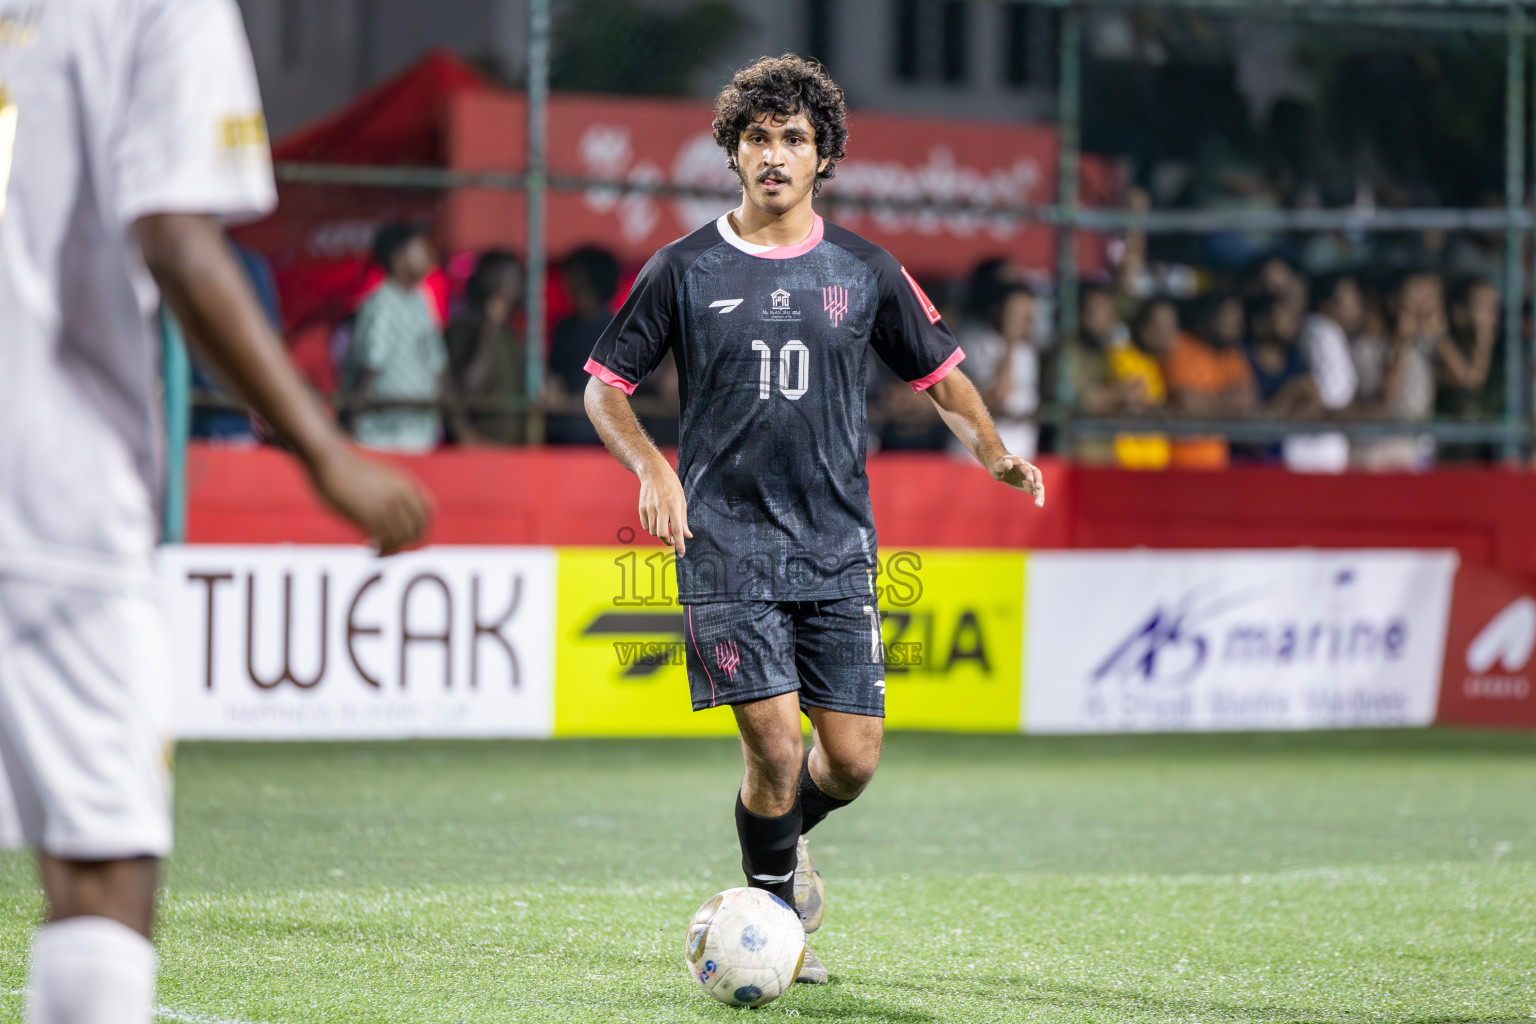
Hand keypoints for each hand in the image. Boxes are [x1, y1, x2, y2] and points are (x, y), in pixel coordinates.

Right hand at [307, 448, 433, 554]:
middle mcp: (400, 495)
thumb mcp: (382, 474)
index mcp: (406, 484)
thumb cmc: (349, 468)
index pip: (428, 511)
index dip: (421, 527)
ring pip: (401, 538)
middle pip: (417, 530)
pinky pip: (384, 541)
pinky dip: (379, 549)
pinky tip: (367, 546)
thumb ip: (395, 490)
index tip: (409, 536)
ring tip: (377, 549)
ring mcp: (385, 505)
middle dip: (406, 543)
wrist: (329, 459)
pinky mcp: (368, 514)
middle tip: (390, 548)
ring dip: (390, 549)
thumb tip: (398, 511)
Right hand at [638, 461, 692, 555]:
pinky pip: (646, 526)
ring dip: (659, 533)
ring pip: (653, 531)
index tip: (682, 554)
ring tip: (664, 524)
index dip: (679, 544)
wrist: (654, 472)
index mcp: (674, 506)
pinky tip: (655, 519)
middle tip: (671, 541)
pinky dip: (651, 527)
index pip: (677, 530)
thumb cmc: (672, 486)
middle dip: (667, 541)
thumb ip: (683, 520)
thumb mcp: (682, 500)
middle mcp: (661, 508)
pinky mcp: (641, 508)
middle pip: (661, 534)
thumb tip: (688, 536)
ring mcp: (649, 508)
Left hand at [988, 452, 1044, 507]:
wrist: (1000, 468)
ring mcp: (1030, 477)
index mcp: (1019, 462)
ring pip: (1038, 484)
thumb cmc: (997, 465)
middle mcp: (1028, 468)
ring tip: (1039, 504)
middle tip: (1038, 488)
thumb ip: (1003, 465)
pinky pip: (1036, 491)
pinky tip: (1039, 505)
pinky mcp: (1030, 485)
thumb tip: (1009, 462)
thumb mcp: (997, 466)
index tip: (1029, 480)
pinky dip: (1039, 497)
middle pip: (1036, 474)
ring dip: (1040, 493)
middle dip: (1038, 481)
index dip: (1028, 473)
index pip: (1026, 467)